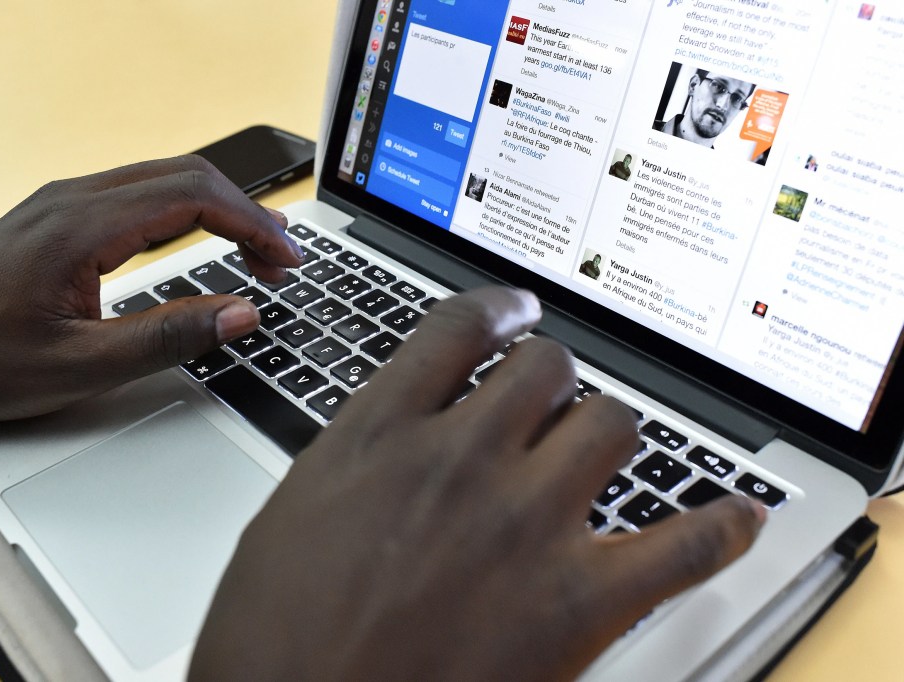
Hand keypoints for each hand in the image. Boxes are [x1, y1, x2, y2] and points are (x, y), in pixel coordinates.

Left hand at [0, 155, 302, 423]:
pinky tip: (198, 240)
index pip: (191, 198)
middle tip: (283, 260)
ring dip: (217, 210)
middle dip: (245, 213)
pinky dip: (183, 213)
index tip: (287, 259)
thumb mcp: (81, 366)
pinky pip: (136, 195)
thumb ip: (168, 337)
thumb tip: (241, 314)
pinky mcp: (55, 217)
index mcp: (79, 226)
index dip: (252, 225)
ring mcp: (60, 203)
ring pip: (162, 181)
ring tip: (255, 252)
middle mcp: (71, 199)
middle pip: (184, 176)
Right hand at [190, 287, 763, 680]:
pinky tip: (735, 519)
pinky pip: (683, 545)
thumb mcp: (291, 516)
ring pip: (611, 424)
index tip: (515, 313)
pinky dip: (720, 529)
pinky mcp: (580, 602)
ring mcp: (526, 525)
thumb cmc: (273, 641)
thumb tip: (399, 434)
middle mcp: (460, 461)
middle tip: (547, 401)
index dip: (498, 309)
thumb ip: (359, 457)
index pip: (459, 329)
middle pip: (546, 367)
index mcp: (381, 435)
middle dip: (550, 379)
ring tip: (597, 453)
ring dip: (604, 433)